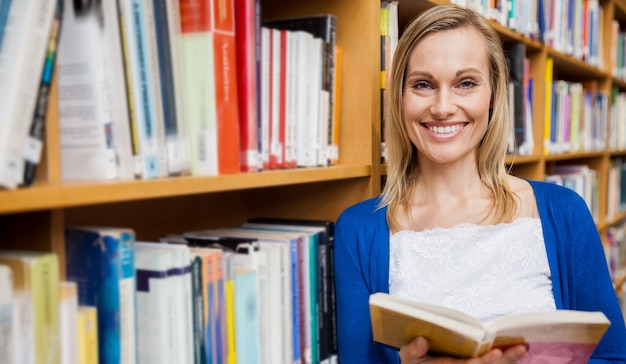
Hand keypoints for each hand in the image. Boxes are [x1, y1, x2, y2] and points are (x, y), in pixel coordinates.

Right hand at [399, 337, 527, 363]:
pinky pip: (493, 363)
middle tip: (522, 348)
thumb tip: (422, 340)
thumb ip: (413, 350)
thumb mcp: (408, 358)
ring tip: (524, 348)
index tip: (497, 352)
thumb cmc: (414, 362)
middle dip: (506, 359)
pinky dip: (506, 358)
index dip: (485, 360)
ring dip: (510, 358)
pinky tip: (518, 350)